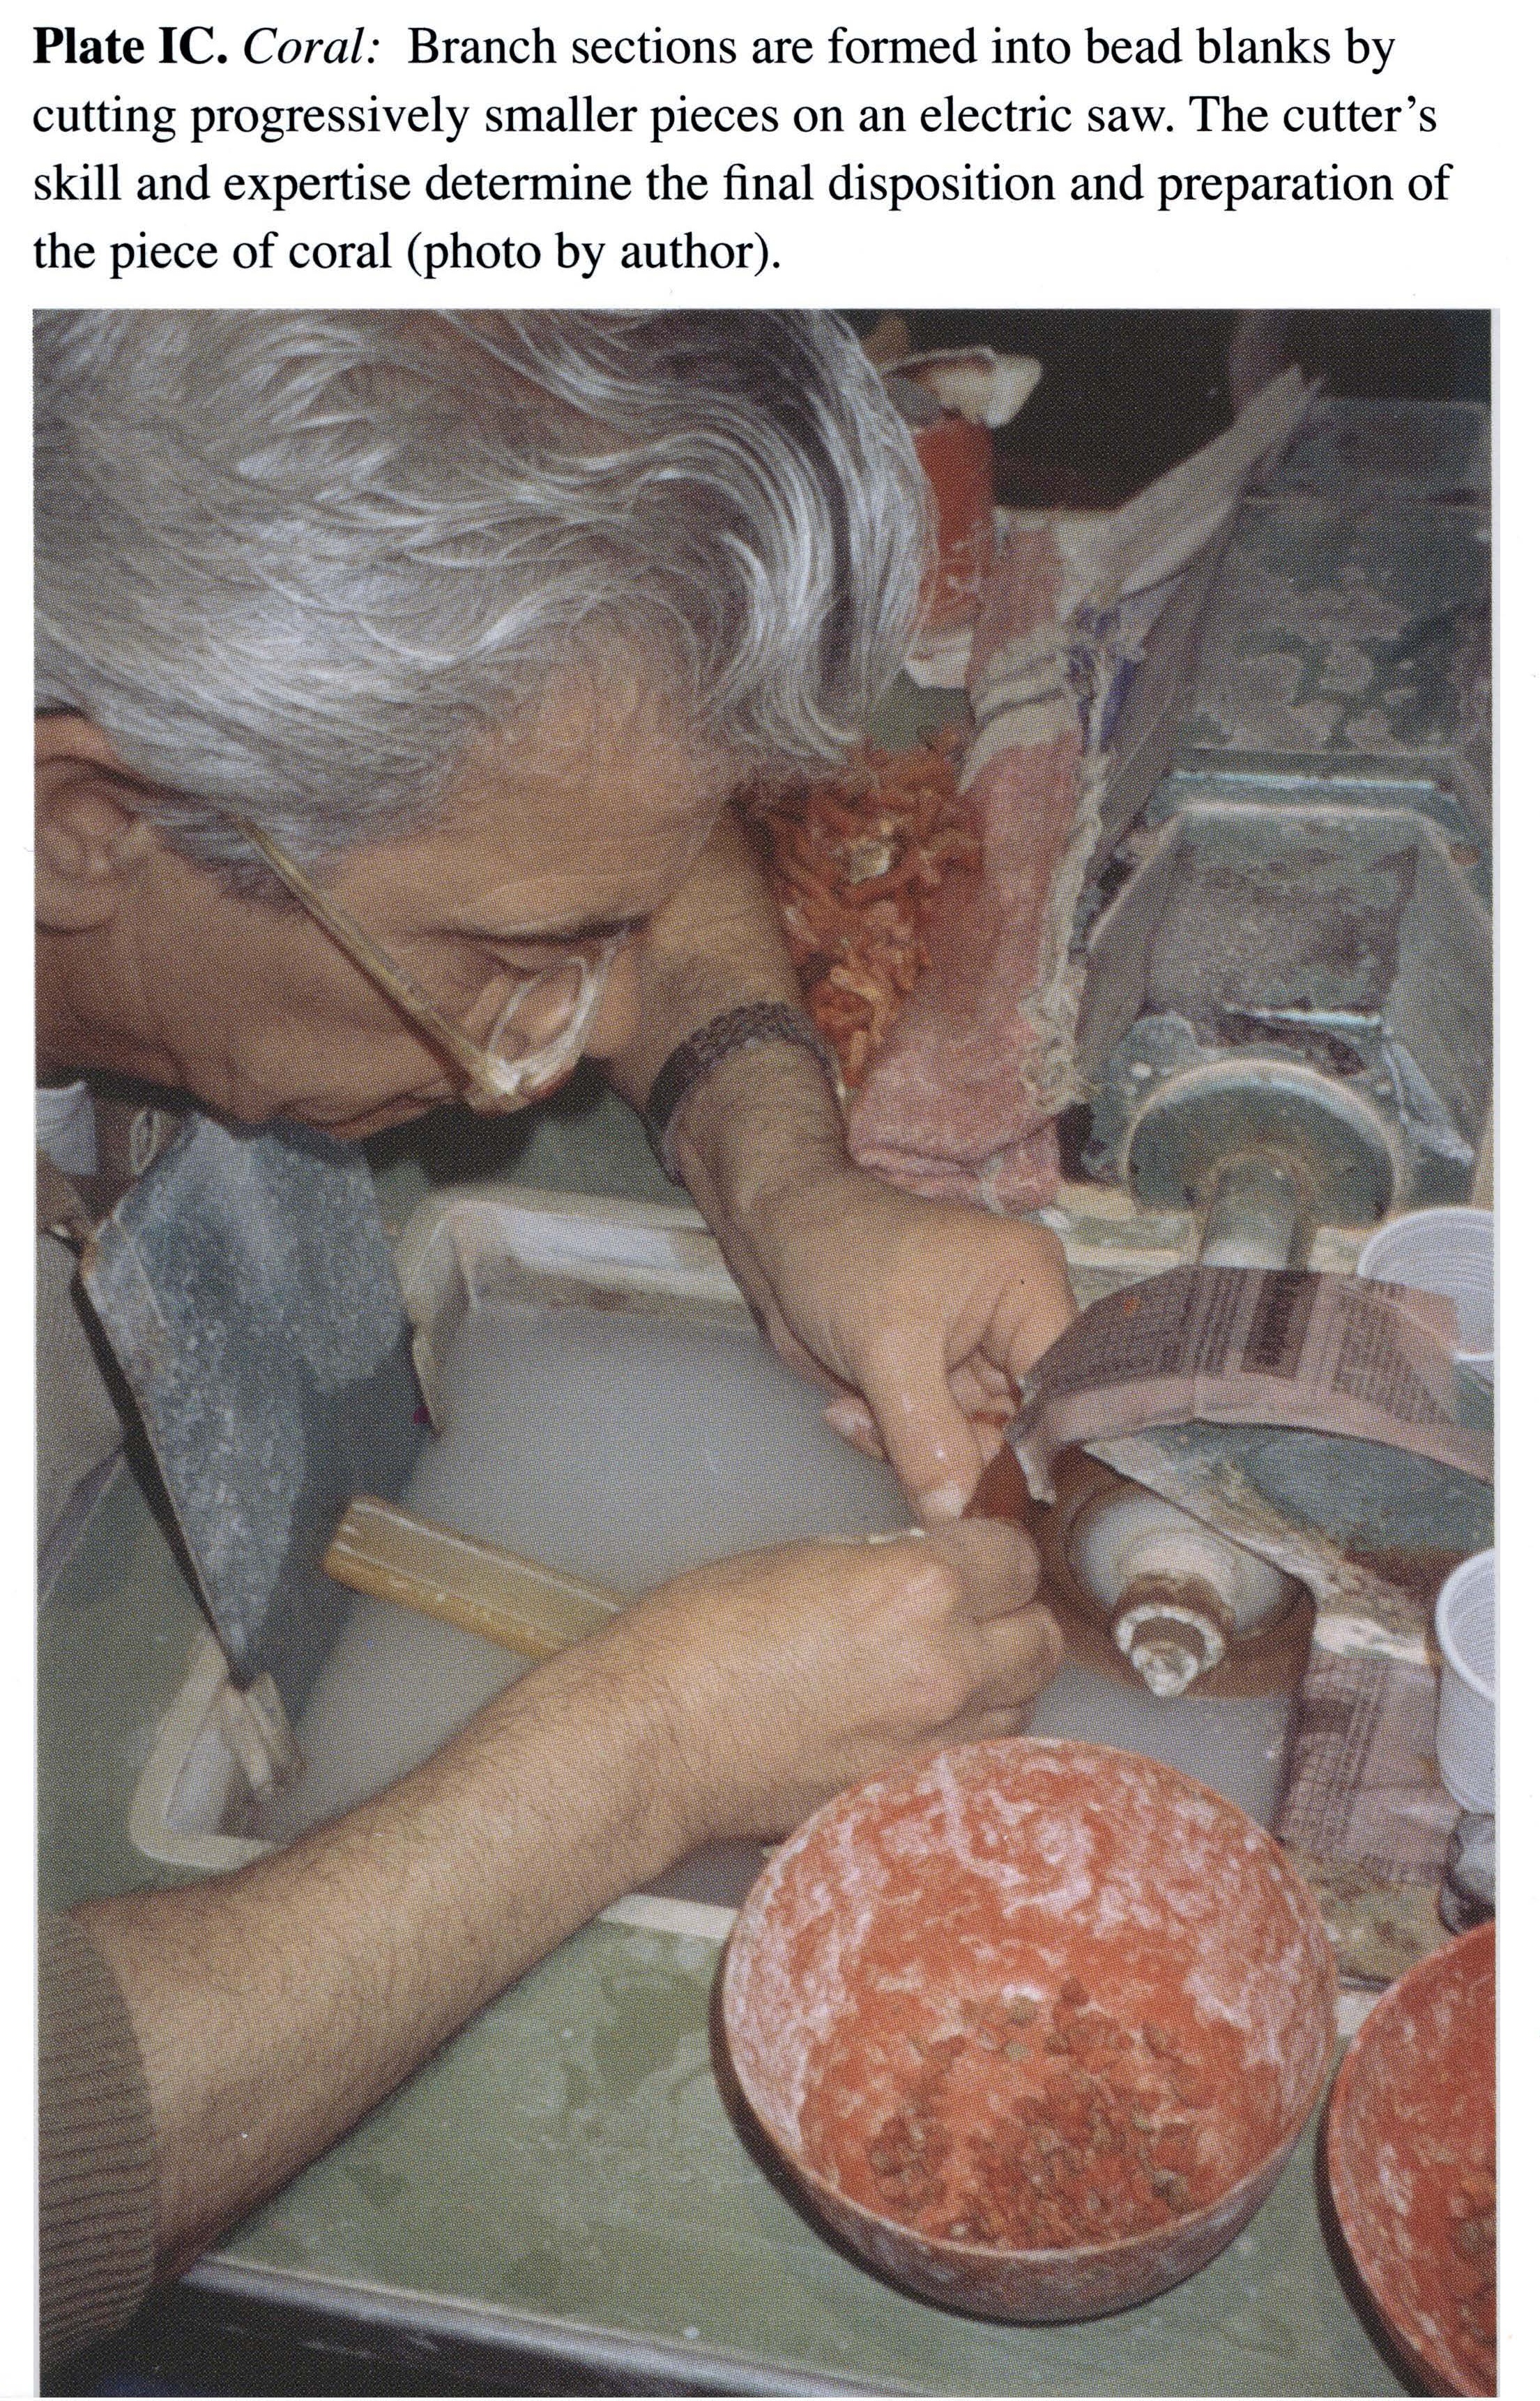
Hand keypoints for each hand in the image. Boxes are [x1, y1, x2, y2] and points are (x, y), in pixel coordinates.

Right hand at [573, 1516, 1062, 1845]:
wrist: (653, 1740)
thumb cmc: (704, 1636)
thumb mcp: (806, 1558)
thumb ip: (891, 1561)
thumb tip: (939, 1568)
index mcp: (918, 1589)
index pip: (1015, 1556)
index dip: (991, 1551)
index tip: (971, 1555)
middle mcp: (945, 1666)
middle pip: (1040, 1636)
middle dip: (1012, 1615)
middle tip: (970, 1608)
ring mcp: (934, 1742)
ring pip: (1023, 1703)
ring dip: (998, 1680)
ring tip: (945, 1666)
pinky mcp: (910, 1793)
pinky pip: (979, 1756)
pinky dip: (966, 1733)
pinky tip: (920, 1717)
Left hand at [714, 1160, 1076, 1523]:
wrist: (776, 1239)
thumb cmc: (837, 1254)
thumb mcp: (884, 1347)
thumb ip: (925, 1438)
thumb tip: (955, 1516)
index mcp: (1029, 1287)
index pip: (1066, 1386)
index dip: (1040, 1449)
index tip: (1002, 1501)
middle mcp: (1019, 1326)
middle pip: (1026, 1428)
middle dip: (965, 1458)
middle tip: (914, 1472)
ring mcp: (979, 1361)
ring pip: (978, 1448)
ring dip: (919, 1454)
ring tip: (863, 1413)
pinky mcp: (941, 1388)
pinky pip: (938, 1446)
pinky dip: (894, 1445)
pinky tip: (850, 1411)